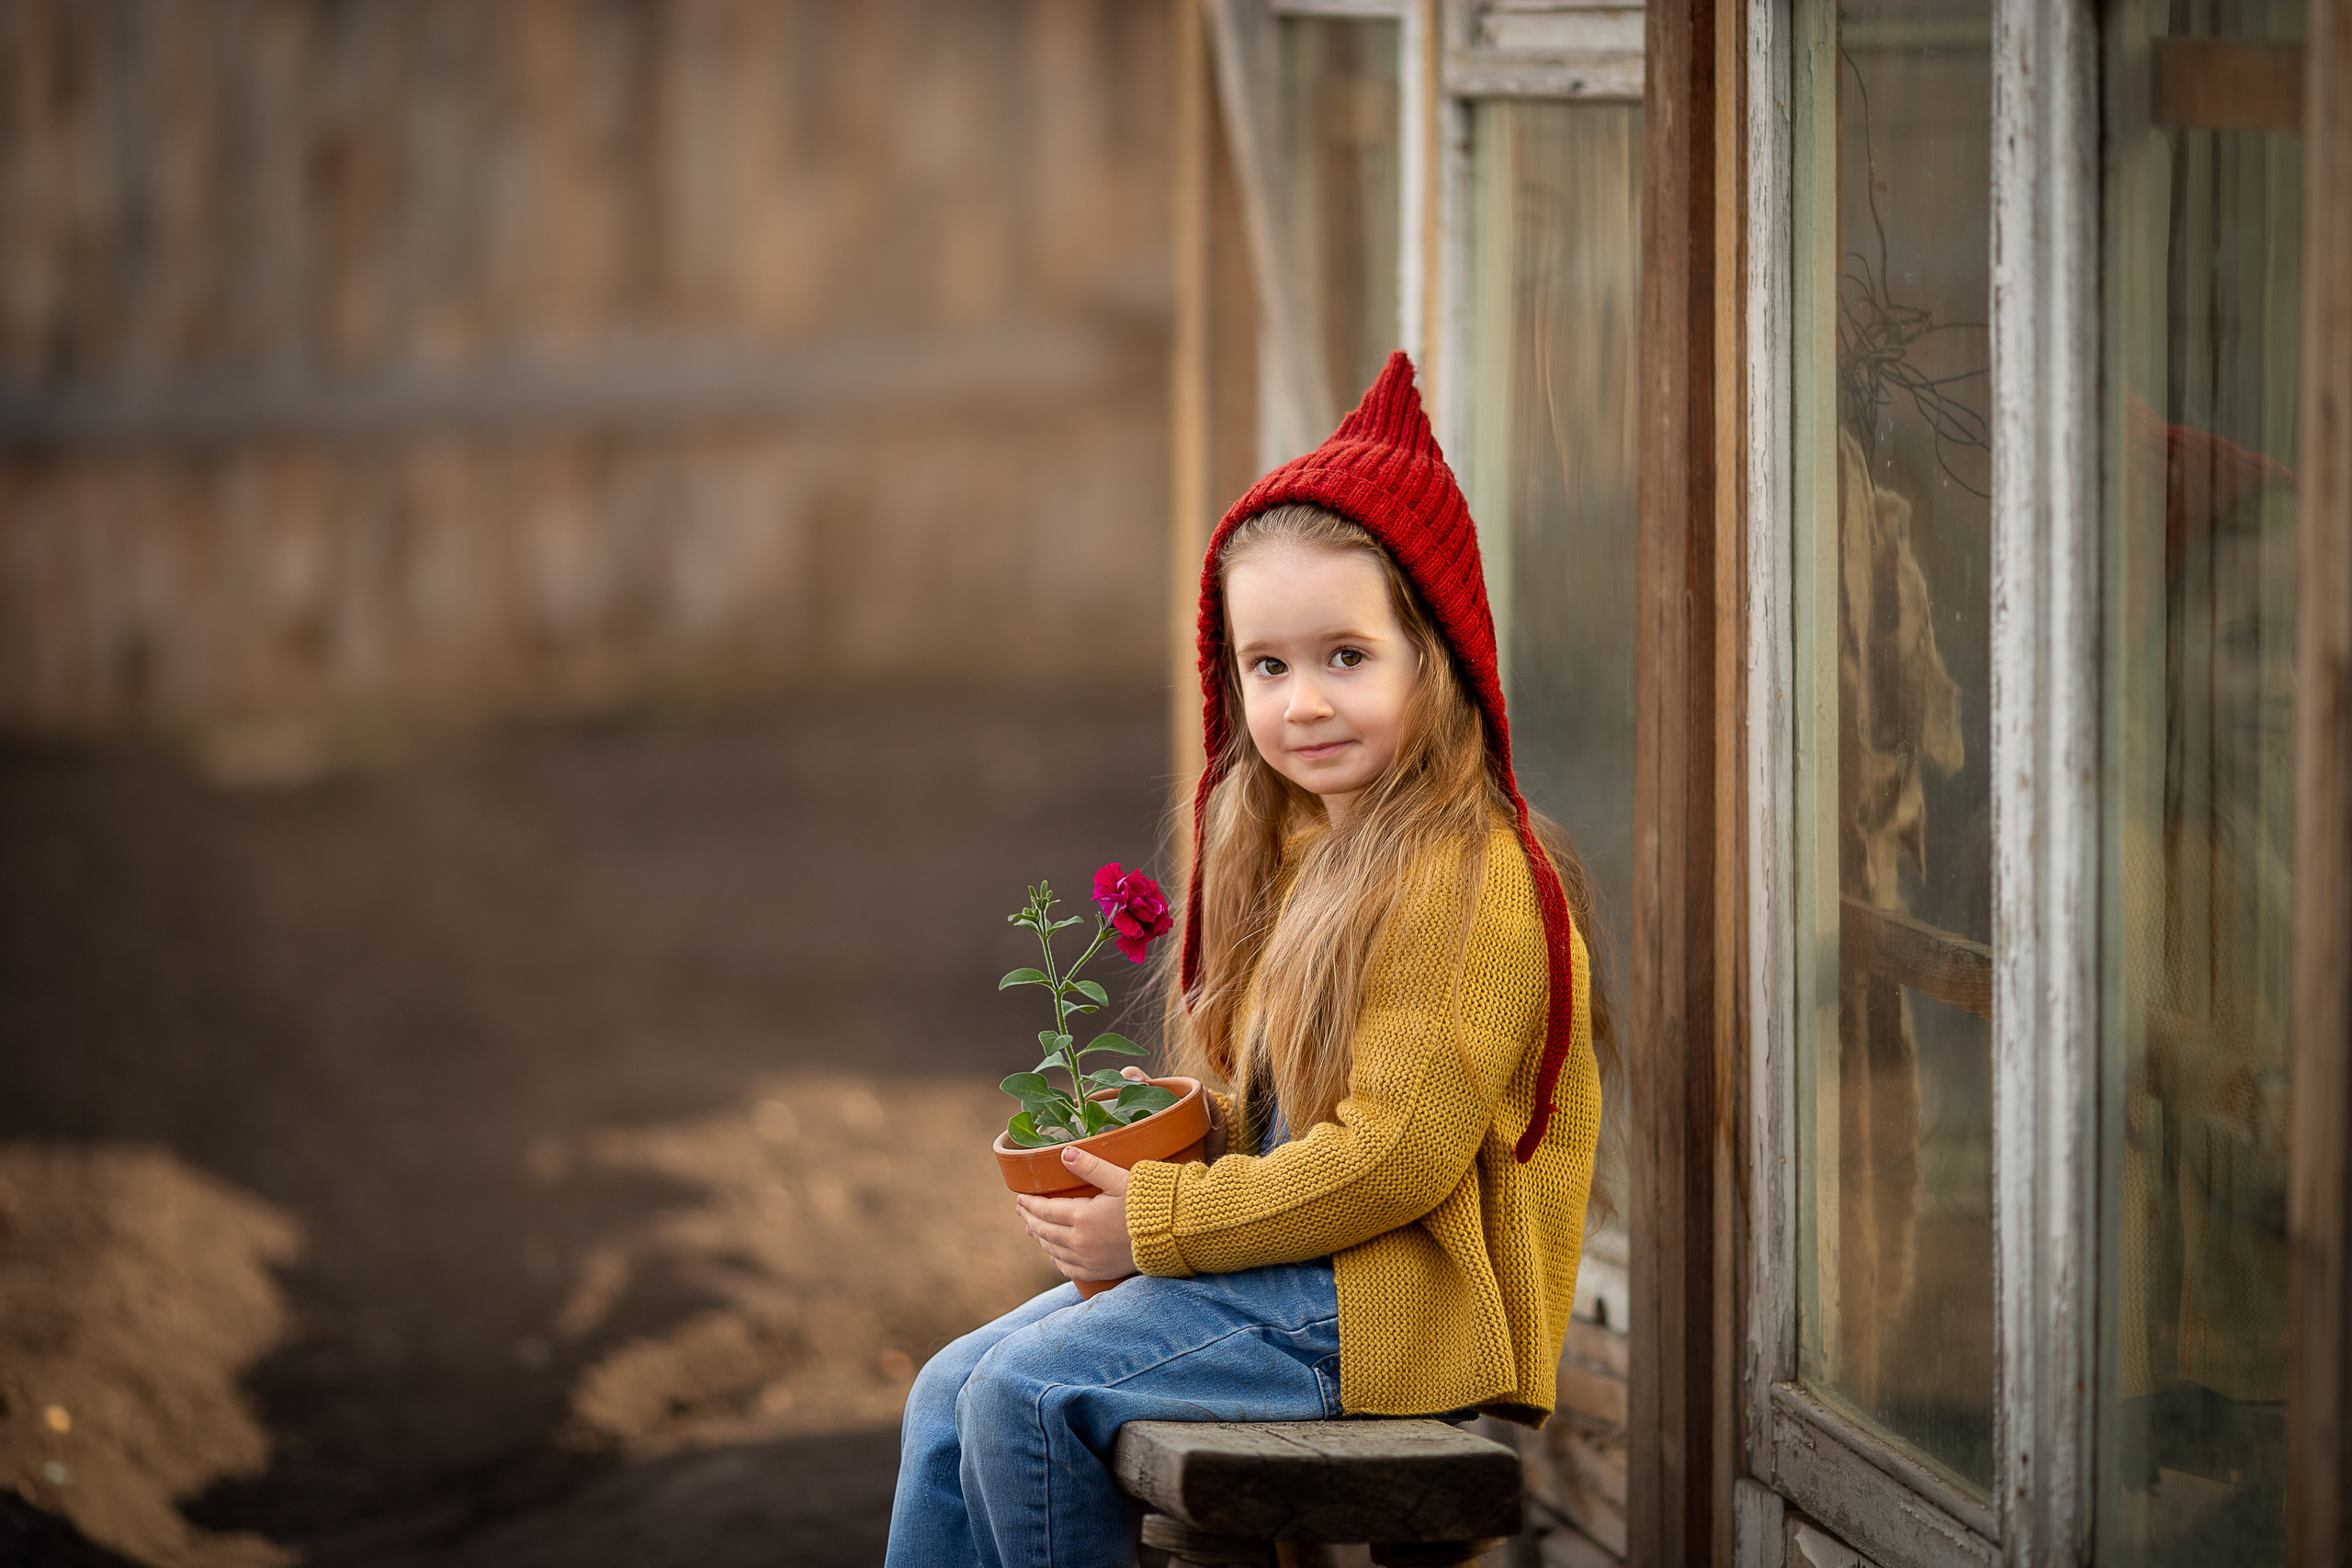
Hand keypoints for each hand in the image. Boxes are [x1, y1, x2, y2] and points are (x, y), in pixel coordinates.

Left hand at [1015, 1143, 1138, 1284]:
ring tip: (1032, 1230)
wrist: (1172, 1235)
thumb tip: (1065, 1153)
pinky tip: (1054, 1256)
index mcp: (1082, 1217)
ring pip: (1054, 1250)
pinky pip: (1069, 1269)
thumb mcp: (1119, 1179)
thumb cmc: (1149, 1202)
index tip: (1020, 1198)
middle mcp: (1080, 1242)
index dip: (1031, 1204)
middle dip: (1031, 1219)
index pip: (1046, 1210)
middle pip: (1045, 1231)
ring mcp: (1089, 1260)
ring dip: (1041, 1239)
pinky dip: (1057, 1261)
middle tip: (1022, 1211)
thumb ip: (1091, 1166)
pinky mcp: (1100, 1271)